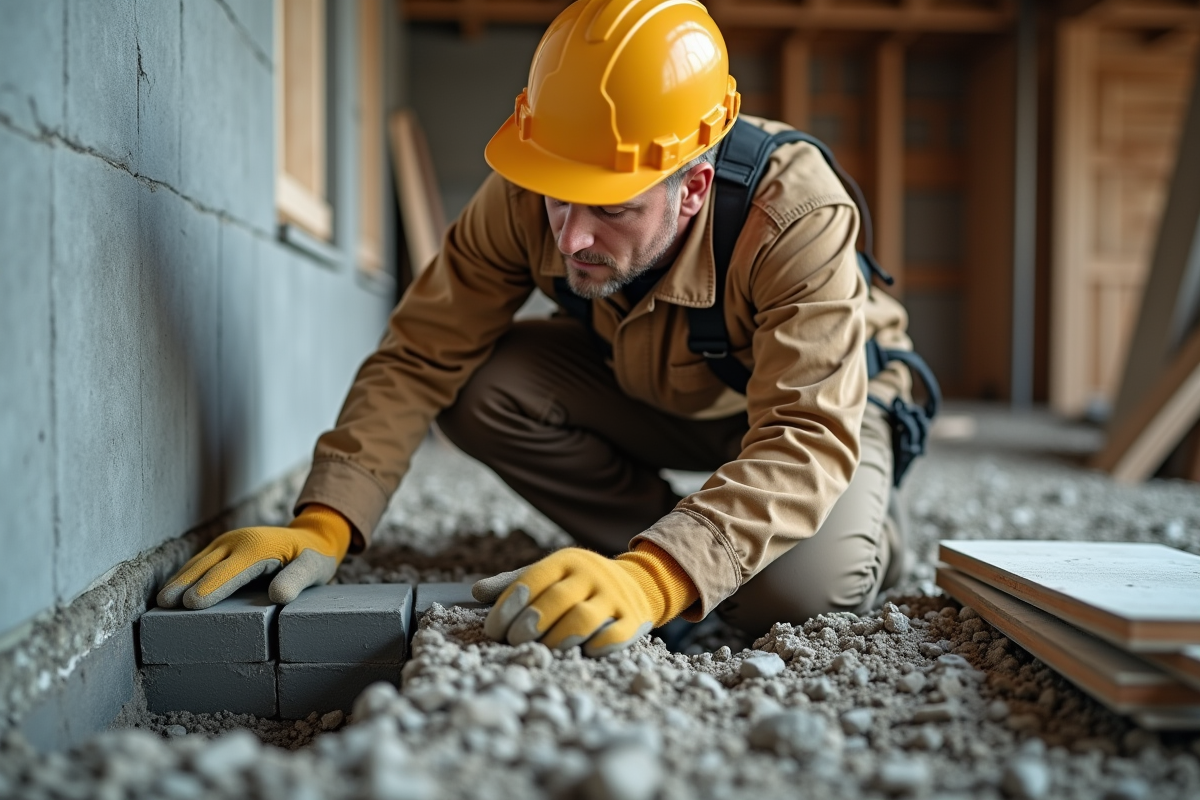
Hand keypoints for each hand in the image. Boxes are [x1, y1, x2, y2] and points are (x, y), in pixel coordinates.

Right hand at [157, 504, 350, 608]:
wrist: (312, 536)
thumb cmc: (313, 557)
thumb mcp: (314, 568)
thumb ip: (297, 580)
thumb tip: (278, 596)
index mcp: (259, 547)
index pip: (231, 571)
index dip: (211, 587)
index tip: (191, 603)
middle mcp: (239, 540)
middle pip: (208, 565)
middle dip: (185, 584)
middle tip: (163, 605)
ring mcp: (228, 541)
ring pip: (199, 562)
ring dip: (180, 579)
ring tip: (161, 602)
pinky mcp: (224, 546)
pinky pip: (201, 561)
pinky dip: (186, 575)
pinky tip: (173, 590)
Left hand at [474, 544, 697, 656]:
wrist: (638, 583)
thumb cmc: (578, 585)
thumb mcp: (548, 576)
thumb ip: (513, 584)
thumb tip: (474, 592)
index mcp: (567, 561)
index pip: (532, 580)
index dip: (508, 607)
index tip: (492, 630)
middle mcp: (592, 574)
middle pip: (556, 601)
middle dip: (529, 626)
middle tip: (513, 643)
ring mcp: (615, 596)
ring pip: (583, 620)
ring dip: (557, 640)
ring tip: (543, 651)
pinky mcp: (634, 619)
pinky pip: (614, 636)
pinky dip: (594, 647)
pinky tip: (580, 653)